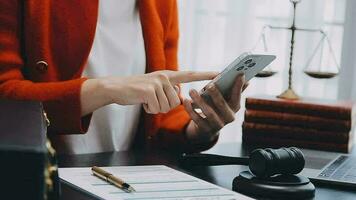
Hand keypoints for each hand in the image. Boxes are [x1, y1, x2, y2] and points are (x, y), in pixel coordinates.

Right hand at [81, 70, 217, 114]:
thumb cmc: (137, 90)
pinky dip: (148, 109)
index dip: (205, 75)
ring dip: (156, 108)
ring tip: (146, 100)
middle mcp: (164, 76)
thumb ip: (170, 91)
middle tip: (152, 100)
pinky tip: (141, 102)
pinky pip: (156, 108)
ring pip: (167, 106)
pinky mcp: (149, 90)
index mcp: (168, 75)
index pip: (190, 75)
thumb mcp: (156, 88)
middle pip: (176, 102)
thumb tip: (180, 99)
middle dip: (164, 106)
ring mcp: (157, 82)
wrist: (116, 87)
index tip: (220, 74)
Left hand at [183, 74, 247, 142]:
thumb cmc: (217, 107)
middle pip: (222, 105)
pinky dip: (190, 109)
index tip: (239, 74)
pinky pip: (197, 119)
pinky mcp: (205, 129)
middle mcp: (228, 117)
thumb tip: (244, 76)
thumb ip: (233, 89)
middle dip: (216, 94)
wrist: (207, 127)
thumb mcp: (225, 99)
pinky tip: (185, 100)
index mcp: (235, 108)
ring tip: (191, 90)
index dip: (238, 86)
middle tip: (209, 85)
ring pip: (209, 112)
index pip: (237, 96)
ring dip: (199, 101)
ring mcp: (217, 125)